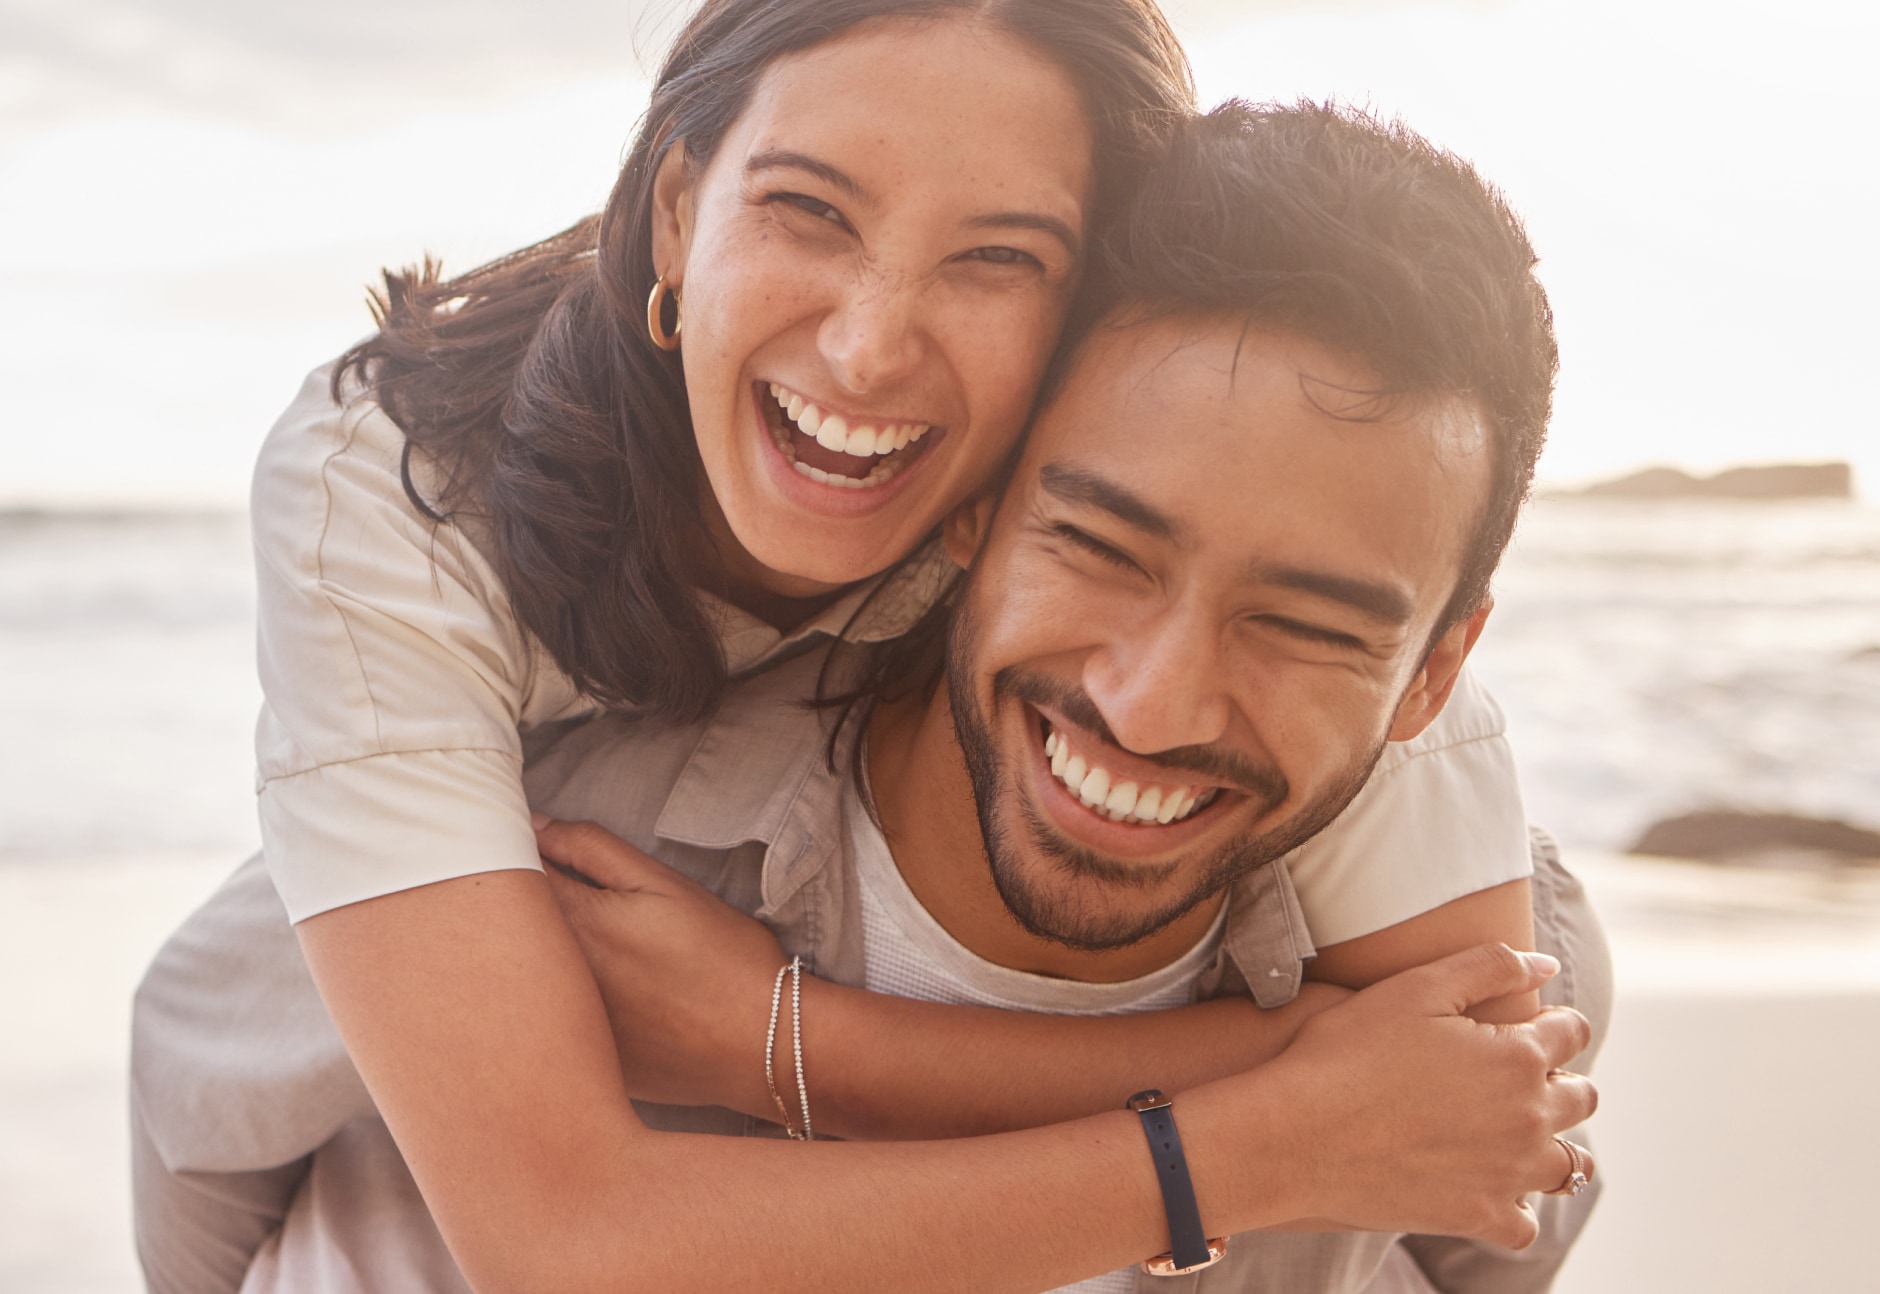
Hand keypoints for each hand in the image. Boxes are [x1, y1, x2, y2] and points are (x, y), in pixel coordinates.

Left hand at [533, 815, 786, 1113]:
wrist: (764, 1045)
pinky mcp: (575, 1059)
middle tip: (555, 897)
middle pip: (500, 928)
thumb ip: (592, 849)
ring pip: (517, 976)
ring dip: (528, 954)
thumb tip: (535, 825)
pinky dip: (552, 1002)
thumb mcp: (664, 885)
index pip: (507, 874)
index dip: (508, 852)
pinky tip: (600, 998)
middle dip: (511, 904)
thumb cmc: (722, 957)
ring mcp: (560, 1026)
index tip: (521, 845)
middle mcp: (551, 979)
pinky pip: (545, 1020)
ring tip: (591, 949)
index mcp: (571, 924)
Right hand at [1248, 944, 1595, 1247]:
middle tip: (1522, 1075)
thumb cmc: (1348, 1051)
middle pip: (1581, 1098)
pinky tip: (1492, 1185)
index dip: (1554, 1022)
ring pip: (1569, 1166)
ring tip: (1519, 1133)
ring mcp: (1508, 1174)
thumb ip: (1490, 966)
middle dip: (1562, 1079)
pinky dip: (1518, 1206)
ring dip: (1554, 1144)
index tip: (1532, 1024)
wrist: (1297, 1133)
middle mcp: (1529, 1118)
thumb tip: (1548, 965)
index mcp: (1518, 1056)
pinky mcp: (1478, 1216)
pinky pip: (1525, 1224)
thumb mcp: (1416, 988)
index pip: (1571, 1032)